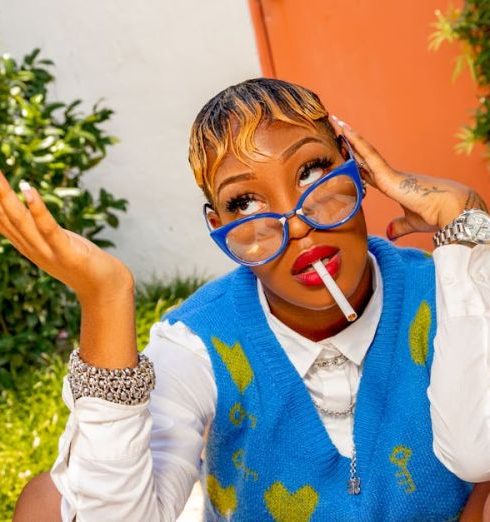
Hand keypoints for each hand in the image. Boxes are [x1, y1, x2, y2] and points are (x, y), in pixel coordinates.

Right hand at [0, 172, 132, 303]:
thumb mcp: (55, 244)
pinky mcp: (66, 253)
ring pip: (21, 221)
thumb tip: (28, 205)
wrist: (106, 288)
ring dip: (6, 197)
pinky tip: (29, 190)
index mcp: (28, 246)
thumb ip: (39, 229)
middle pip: (5, 219)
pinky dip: (38, 209)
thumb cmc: (83, 263)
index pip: (1, 222)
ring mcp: (47, 252)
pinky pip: (49, 229)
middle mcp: (32, 249)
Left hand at [330, 116, 488, 239]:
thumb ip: (399, 226)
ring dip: (351, 139)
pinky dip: (357, 143)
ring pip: (366, 153)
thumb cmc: (435, 214)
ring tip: (338, 123)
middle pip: (365, 159)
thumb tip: (390, 233)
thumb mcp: (411, 222)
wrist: (450, 209)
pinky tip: (347, 132)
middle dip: (351, 148)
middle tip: (338, 133)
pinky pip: (369, 155)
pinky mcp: (388, 175)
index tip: (348, 157)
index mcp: (394, 186)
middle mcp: (390, 176)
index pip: (370, 173)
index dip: (358, 165)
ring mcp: (389, 173)